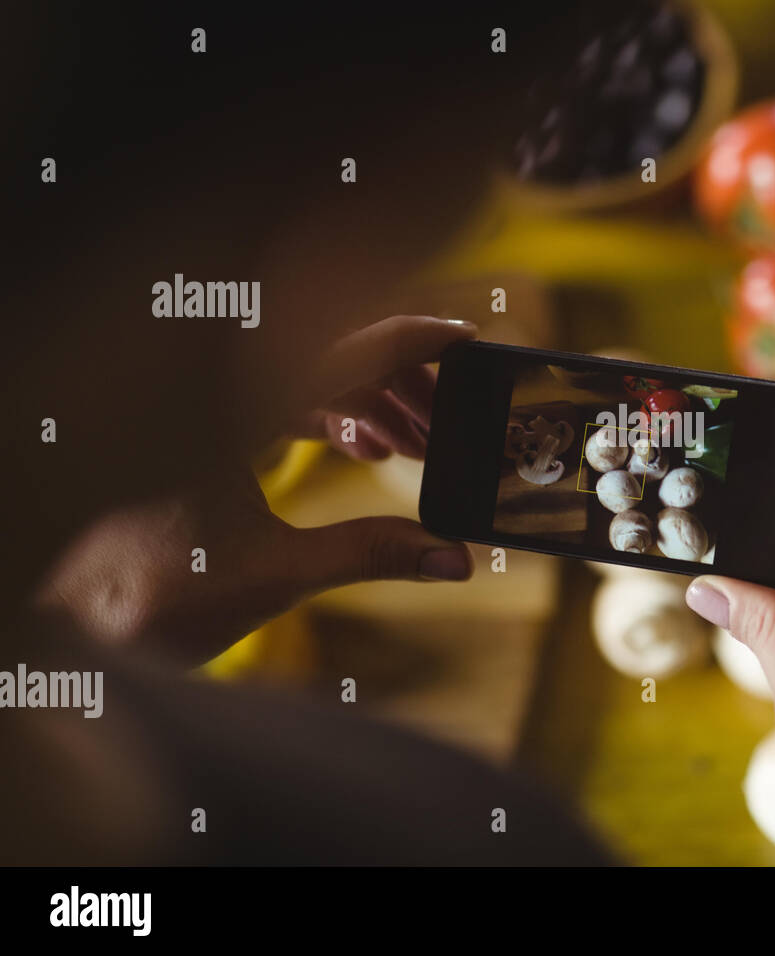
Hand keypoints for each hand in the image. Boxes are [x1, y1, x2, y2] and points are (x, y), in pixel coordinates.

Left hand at [36, 315, 476, 665]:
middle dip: (399, 384)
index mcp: (232, 400)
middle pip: (329, 352)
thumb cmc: (146, 596)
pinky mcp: (194, 423)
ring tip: (412, 445)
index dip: (412, 338)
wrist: (66, 625)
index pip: (343, 347)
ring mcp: (201, 401)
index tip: (466, 337)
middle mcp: (214, 385)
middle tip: (446, 423)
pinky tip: (361, 448)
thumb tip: (453, 559)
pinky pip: (274, 391)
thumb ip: (373, 554)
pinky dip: (326, 414)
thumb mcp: (276, 573)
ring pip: (302, 371)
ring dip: (366, 402)